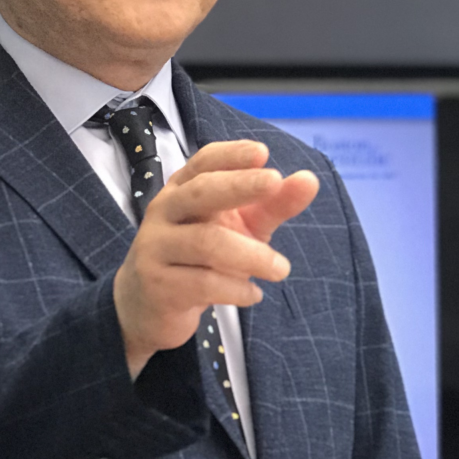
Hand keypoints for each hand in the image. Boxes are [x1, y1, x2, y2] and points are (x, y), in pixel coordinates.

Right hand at [113, 139, 319, 378]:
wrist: (148, 306)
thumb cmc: (199, 257)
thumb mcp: (239, 227)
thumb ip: (271, 205)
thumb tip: (310, 179)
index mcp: (182, 189)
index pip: (203, 162)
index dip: (231, 155)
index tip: (262, 152)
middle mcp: (164, 211)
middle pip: (200, 191)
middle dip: (239, 184)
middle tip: (276, 182)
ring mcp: (156, 247)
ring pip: (206, 243)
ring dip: (251, 255)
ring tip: (281, 269)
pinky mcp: (158, 285)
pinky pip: (202, 284)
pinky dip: (236, 289)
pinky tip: (253, 294)